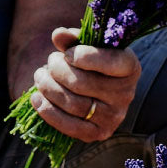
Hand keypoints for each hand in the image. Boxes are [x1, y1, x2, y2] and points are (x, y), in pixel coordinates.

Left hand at [28, 28, 140, 142]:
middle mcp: (126, 94)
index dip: (83, 56)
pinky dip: (48, 111)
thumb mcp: (86, 46)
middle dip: (58, 70)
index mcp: (129, 67)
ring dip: (49, 88)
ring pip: (73, 104)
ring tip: (40, 76)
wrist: (97, 90)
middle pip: (83, 83)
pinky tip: (37, 97)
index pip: (110, 62)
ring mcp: (114, 116)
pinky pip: (70, 126)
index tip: (67, 53)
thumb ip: (73, 38)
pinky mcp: (99, 133)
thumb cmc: (91, 62)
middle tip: (49, 62)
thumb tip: (58, 34)